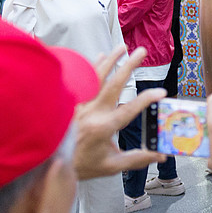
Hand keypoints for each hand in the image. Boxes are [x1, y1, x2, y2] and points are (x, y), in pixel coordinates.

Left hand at [72, 46, 166, 179]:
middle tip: (141, 52)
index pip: (129, 110)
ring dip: (111, 60)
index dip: (146, 99)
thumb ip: (137, 158)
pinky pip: (83, 80)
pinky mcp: (72, 103)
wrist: (50, 164)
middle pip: (113, 84)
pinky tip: (100, 56)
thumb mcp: (112, 165)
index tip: (161, 92)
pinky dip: (92, 67)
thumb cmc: (82, 165)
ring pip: (96, 77)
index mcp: (103, 128)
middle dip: (129, 66)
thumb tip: (160, 155)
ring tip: (123, 47)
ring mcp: (80, 106)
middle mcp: (91, 113)